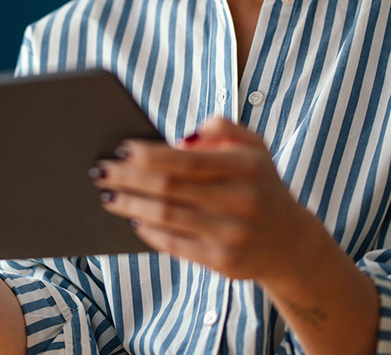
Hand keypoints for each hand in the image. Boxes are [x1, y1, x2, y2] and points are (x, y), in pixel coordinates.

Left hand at [90, 117, 320, 282]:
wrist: (290, 243)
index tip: (121, 149)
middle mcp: (241, 200)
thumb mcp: (254, 146)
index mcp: (246, 167)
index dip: (149, 155)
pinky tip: (132, 218)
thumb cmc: (260, 184)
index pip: (186, 160)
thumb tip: (179, 139)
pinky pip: (175, 245)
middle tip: (100, 171)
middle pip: (169, 188)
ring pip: (167, 217)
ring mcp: (232, 234)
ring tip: (107, 195)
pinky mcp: (223, 263)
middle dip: (128, 179)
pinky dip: (148, 231)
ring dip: (130, 205)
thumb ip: (222, 127)